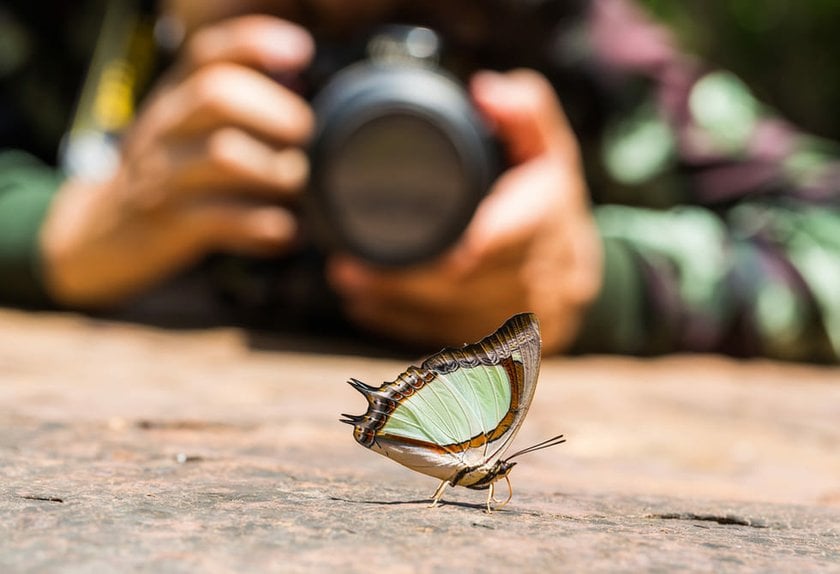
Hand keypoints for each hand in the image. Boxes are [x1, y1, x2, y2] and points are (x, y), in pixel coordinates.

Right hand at [41, 15, 313, 306]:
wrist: (101, 230)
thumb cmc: (170, 172)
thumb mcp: (189, 126)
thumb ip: (238, 101)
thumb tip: (305, 86)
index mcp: (175, 96)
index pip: (208, 53)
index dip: (256, 43)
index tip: (302, 51)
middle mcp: (166, 128)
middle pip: (215, 96)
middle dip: (274, 111)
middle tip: (305, 134)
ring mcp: (164, 176)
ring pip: (222, 156)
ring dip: (275, 170)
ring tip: (296, 183)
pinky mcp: (171, 224)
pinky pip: (223, 219)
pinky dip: (265, 226)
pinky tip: (288, 232)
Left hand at [328, 70, 602, 354]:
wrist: (585, 273)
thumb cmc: (553, 203)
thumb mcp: (549, 149)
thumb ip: (525, 113)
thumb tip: (485, 91)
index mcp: (544, 221)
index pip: (490, 242)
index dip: (438, 253)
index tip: (383, 245)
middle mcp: (538, 275)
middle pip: (459, 289)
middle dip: (399, 284)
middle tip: (345, 270)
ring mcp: (521, 318)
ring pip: (451, 320)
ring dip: (395, 308)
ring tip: (351, 289)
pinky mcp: (504, 345)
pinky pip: (452, 340)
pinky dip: (406, 328)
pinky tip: (370, 312)